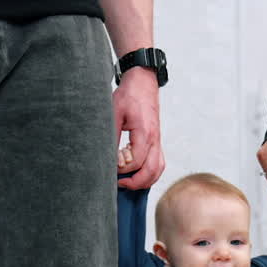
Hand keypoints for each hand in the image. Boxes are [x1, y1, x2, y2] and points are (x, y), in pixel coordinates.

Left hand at [113, 68, 164, 188]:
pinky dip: (150, 173)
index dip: (122, 169)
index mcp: (145, 133)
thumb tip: (106, 156)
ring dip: (145, 181)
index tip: (111, 169)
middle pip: (151, 171)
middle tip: (119, 183)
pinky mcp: (157, 141)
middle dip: (135, 182)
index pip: (136, 161)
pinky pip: (159, 163)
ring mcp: (158, 141)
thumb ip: (112, 135)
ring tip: (128, 182)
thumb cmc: (129, 95)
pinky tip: (137, 174)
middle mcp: (155, 139)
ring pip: (158, 169)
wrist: (143, 82)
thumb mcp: (114, 112)